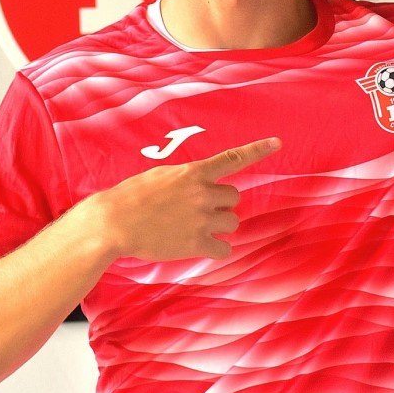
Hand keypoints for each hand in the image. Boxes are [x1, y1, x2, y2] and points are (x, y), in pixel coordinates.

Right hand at [91, 137, 281, 260]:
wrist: (114, 222)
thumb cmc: (132, 196)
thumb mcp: (161, 175)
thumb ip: (186, 179)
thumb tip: (199, 185)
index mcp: (194, 172)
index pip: (233, 158)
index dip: (258, 150)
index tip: (278, 143)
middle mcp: (203, 193)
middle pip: (234, 198)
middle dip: (221, 204)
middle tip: (197, 211)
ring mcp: (202, 218)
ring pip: (232, 222)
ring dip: (219, 226)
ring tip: (193, 228)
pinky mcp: (197, 243)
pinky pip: (223, 248)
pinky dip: (215, 249)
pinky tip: (198, 247)